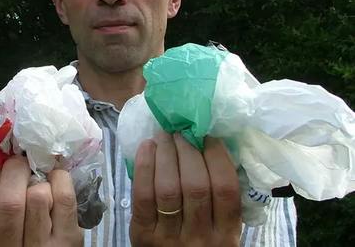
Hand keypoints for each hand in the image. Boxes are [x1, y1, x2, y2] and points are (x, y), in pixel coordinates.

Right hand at [0, 156, 83, 246]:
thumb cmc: (9, 245)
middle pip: (9, 204)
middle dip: (13, 172)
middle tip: (15, 165)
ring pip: (38, 196)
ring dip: (37, 180)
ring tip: (35, 180)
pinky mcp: (68, 239)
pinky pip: (64, 198)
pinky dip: (59, 180)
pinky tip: (53, 181)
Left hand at [130, 132, 241, 246]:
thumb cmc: (199, 242)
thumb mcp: (219, 229)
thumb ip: (219, 199)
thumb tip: (212, 148)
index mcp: (226, 235)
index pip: (226, 188)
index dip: (217, 156)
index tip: (208, 136)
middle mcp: (200, 237)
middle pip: (195, 184)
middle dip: (187, 150)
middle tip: (181, 132)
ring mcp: (169, 237)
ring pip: (168, 187)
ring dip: (166, 154)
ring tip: (164, 136)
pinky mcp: (143, 234)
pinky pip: (142, 195)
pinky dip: (144, 166)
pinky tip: (147, 147)